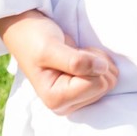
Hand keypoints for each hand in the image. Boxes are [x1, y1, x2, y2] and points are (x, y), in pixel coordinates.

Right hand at [0, 9, 118, 115]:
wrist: (28, 31)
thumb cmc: (35, 39)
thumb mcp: (50, 48)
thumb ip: (75, 61)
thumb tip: (102, 69)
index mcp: (56, 100)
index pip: (97, 85)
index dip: (91, 63)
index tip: (71, 53)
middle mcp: (67, 104)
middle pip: (106, 85)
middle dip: (94, 63)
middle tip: (74, 53)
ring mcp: (76, 98)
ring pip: (109, 81)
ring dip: (96, 61)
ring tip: (75, 55)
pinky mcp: (83, 91)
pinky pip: (108, 77)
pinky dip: (98, 62)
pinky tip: (80, 58)